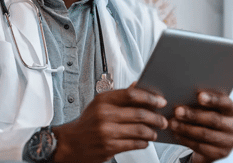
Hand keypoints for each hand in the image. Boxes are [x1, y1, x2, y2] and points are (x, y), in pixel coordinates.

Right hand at [51, 83, 167, 162]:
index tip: (160, 101)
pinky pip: (135, 143)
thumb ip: (120, 97)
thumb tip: (138, 85)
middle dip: (156, 118)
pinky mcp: (109, 146)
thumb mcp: (99, 105)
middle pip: (140, 113)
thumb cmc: (87, 124)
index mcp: (102, 101)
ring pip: (140, 130)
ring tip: (154, 133)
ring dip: (152, 132)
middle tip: (163, 121)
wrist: (70, 143)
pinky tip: (144, 141)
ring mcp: (106, 131)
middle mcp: (104, 114)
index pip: (131, 94)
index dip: (150, 97)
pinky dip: (144, 143)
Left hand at [170, 91, 232, 162]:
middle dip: (193, 115)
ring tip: (173, 123)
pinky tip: (176, 134)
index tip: (199, 96)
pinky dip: (186, 139)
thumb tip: (181, 97)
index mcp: (232, 110)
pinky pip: (200, 146)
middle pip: (213, 119)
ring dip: (186, 128)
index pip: (225, 102)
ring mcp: (229, 142)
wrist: (213, 142)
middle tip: (177, 111)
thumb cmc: (207, 118)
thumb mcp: (208, 109)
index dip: (213, 99)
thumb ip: (200, 103)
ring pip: (205, 134)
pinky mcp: (220, 153)